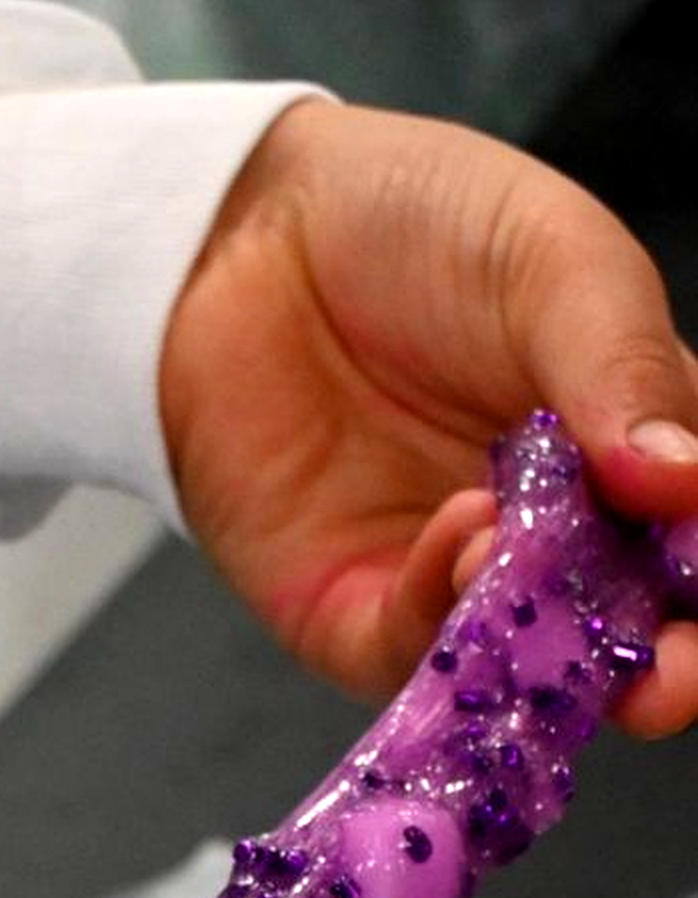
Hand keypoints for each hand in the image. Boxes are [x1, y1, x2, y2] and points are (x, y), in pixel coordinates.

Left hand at [159, 98, 697, 734]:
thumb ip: (623, 368)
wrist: (244, 230)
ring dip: (548, 648)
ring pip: (522, 665)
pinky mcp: (354, 611)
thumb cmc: (420, 223)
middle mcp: (557, 534)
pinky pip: (410, 651)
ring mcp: (455, 580)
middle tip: (671, 674)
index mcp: (634, 451)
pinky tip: (461, 535)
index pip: (696, 541)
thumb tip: (686, 481)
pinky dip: (441, 607)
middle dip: (662, 668)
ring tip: (543, 572)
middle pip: (629, 633)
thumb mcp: (554, 264)